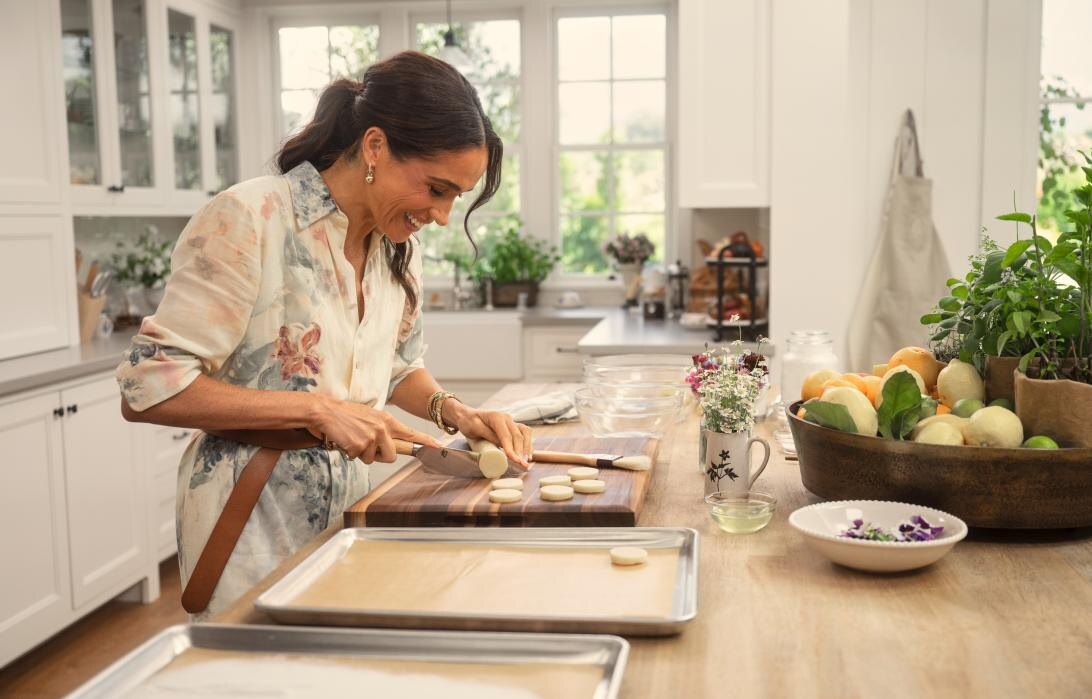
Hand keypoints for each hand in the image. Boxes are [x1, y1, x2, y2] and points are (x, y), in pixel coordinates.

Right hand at [308, 395, 438, 463]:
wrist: (326, 411)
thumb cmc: (346, 414)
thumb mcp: (370, 417)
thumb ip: (383, 429)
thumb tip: (391, 445)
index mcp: (387, 420)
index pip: (410, 434)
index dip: (425, 442)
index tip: (438, 447)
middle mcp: (383, 428)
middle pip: (392, 456)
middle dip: (380, 456)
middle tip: (366, 445)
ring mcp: (372, 437)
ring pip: (373, 459)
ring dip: (363, 454)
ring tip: (353, 439)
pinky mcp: (360, 445)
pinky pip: (358, 458)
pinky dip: (350, 453)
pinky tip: (345, 440)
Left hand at [446, 402, 532, 468]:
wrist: (467, 416)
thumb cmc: (469, 422)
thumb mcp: (475, 428)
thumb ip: (488, 434)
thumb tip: (501, 444)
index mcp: (497, 417)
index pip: (507, 435)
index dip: (511, 449)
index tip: (514, 460)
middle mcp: (507, 418)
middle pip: (518, 436)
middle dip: (521, 451)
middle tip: (522, 465)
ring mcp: (511, 422)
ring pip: (525, 433)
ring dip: (527, 447)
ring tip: (527, 461)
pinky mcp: (512, 427)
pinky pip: (524, 434)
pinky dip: (527, 444)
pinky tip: (528, 454)